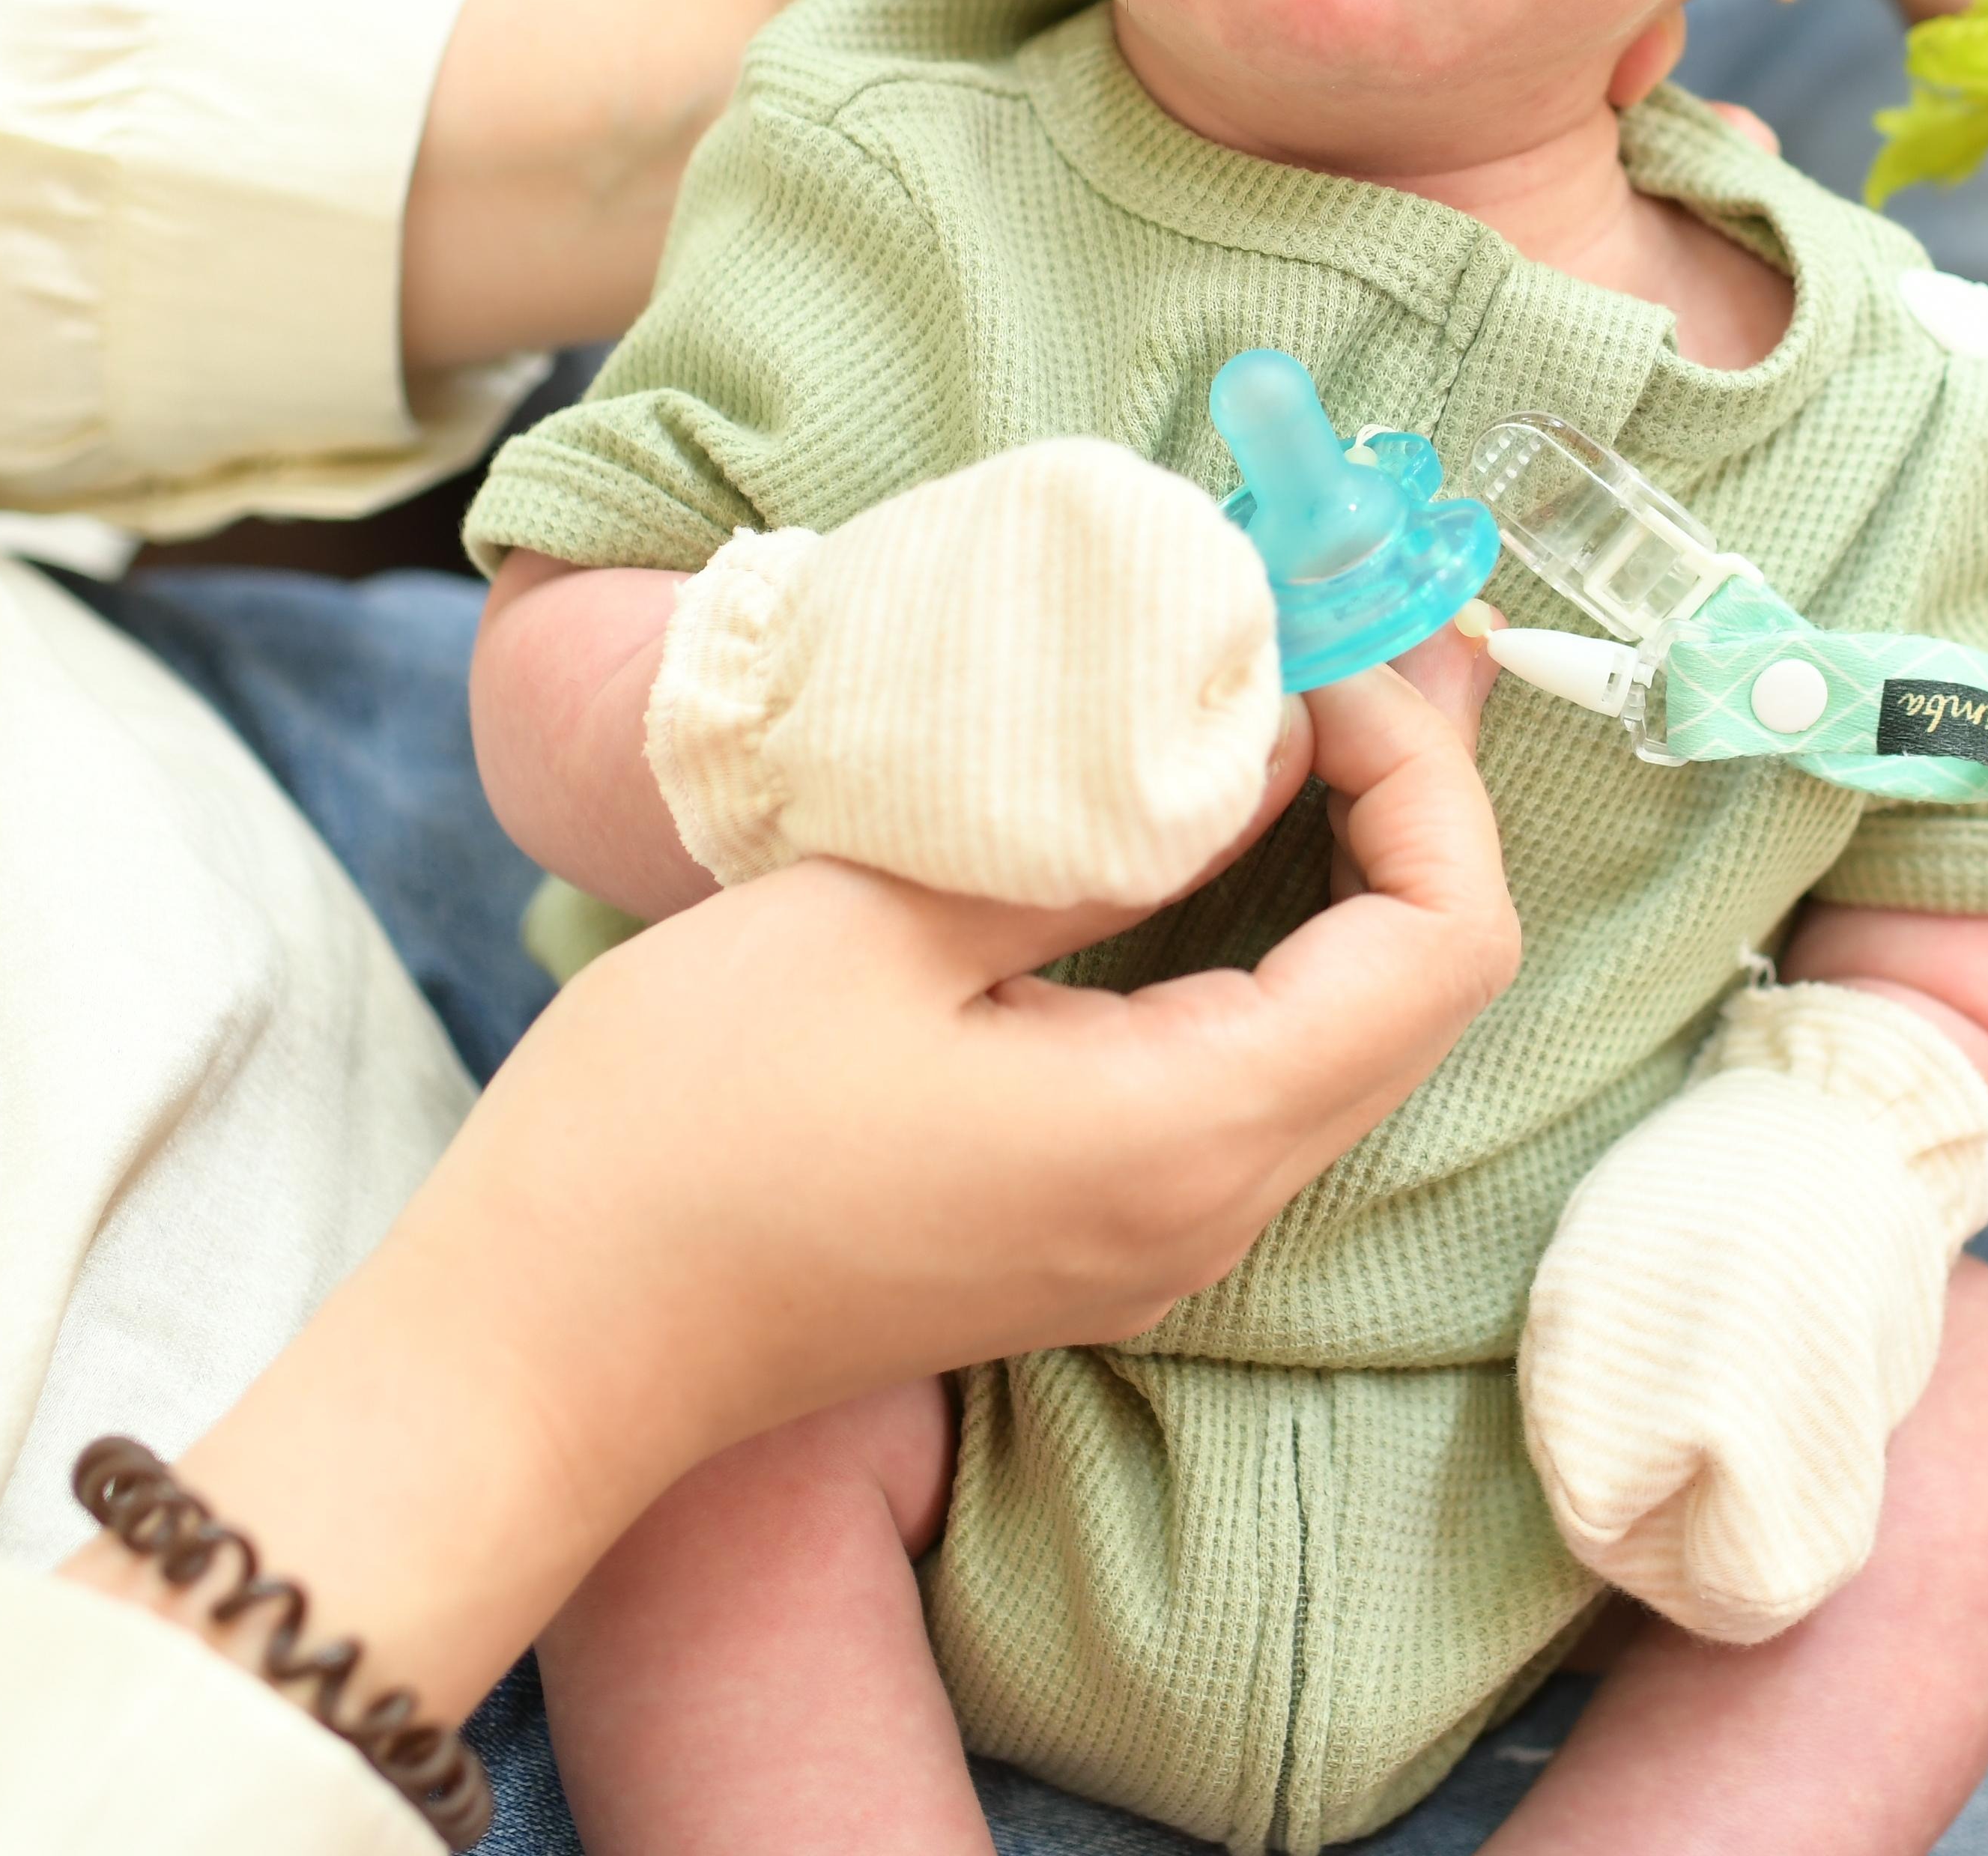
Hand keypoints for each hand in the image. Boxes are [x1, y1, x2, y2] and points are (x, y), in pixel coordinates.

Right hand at [112, 630, 1511, 1732]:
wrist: (542, 1345)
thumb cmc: (681, 1126)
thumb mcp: (887, 919)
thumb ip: (1109, 827)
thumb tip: (1267, 728)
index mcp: (1190, 1134)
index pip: (1445, 941)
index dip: (1423, 772)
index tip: (1322, 653)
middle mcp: (1215, 1208)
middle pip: (1424, 987)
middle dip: (1406, 795)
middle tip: (1326, 641)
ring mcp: (1162, 1236)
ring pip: (1350, 1028)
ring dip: (1340, 860)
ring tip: (1264, 701)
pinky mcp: (1099, 1229)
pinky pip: (1258, 1069)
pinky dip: (1267, 933)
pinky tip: (1186, 825)